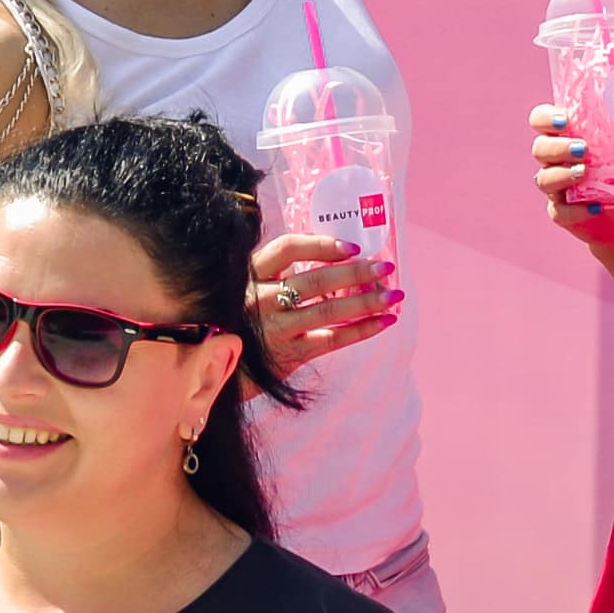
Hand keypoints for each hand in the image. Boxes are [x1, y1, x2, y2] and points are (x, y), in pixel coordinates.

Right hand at [251, 228, 396, 372]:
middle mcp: (261, 299)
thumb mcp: (249, 289)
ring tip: (394, 295)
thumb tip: (337, 260)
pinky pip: (332, 339)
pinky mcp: (289, 354)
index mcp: (252, 274)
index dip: (322, 245)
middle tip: (386, 267)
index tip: (353, 247)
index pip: (288, 248)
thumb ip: (279, 274)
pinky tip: (383, 323)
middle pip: (316, 279)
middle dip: (357, 273)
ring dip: (367, 301)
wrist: (219, 367)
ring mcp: (275, 328)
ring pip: (329, 310)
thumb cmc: (243, 321)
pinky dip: (361, 330)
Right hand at [531, 101, 613, 225]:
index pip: (541, 120)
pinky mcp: (562, 213)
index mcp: (566, 136)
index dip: (546, 117)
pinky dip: (576, 210)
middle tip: (583, 147)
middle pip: (540, 148)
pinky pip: (559, 211)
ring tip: (585, 172)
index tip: (565, 118)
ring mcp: (556, 188)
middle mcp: (555, 161)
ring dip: (562, 174)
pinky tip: (595, 207)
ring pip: (544, 179)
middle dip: (557, 146)